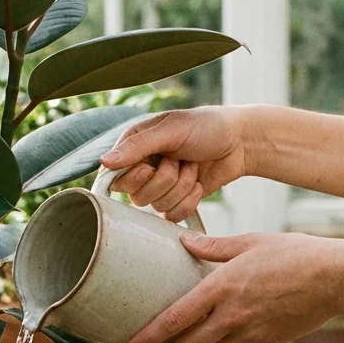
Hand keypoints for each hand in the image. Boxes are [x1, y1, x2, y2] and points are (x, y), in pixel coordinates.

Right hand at [99, 107, 248, 222]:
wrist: (240, 142)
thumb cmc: (206, 127)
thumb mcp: (171, 130)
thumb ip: (137, 146)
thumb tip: (103, 161)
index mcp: (135, 146)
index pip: (115, 176)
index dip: (133, 178)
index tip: (148, 168)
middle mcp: (144, 167)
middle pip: (137, 195)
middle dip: (165, 180)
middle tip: (179, 160)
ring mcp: (160, 186)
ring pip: (157, 205)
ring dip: (181, 187)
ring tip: (193, 166)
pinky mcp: (177, 200)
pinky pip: (173, 215)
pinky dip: (189, 201)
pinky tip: (199, 184)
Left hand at [127, 232, 343, 342]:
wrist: (336, 279)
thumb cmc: (294, 253)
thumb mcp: (251, 242)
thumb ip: (213, 245)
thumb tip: (184, 241)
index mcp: (222, 286)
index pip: (176, 317)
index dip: (151, 335)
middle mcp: (231, 314)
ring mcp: (249, 332)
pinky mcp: (265, 342)